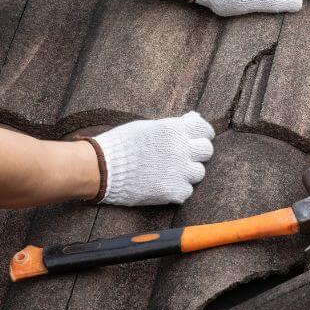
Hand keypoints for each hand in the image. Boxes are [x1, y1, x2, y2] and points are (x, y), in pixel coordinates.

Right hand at [91, 111, 214, 205]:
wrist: (103, 168)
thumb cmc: (122, 144)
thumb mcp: (148, 127)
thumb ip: (173, 125)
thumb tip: (193, 118)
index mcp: (175, 130)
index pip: (204, 130)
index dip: (203, 134)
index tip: (199, 138)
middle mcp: (181, 149)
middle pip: (206, 151)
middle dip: (197, 153)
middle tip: (185, 156)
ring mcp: (179, 172)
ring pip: (199, 173)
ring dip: (188, 172)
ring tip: (171, 171)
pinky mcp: (173, 191)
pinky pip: (186, 191)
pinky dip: (178, 189)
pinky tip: (164, 184)